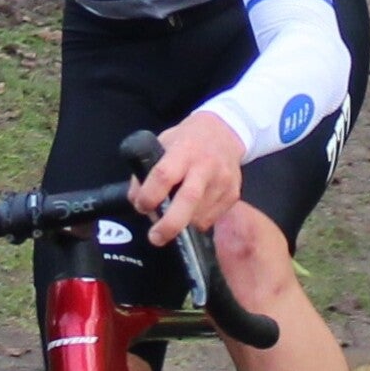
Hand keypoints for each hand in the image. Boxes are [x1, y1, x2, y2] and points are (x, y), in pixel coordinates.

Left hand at [127, 112, 244, 245]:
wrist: (225, 132)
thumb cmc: (187, 140)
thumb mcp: (162, 143)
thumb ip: (147, 170)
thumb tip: (136, 201)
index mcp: (184, 150)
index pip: (164, 175)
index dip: (150, 195)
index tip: (141, 206)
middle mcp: (206, 166)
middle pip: (188, 199)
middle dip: (170, 224)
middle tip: (155, 237)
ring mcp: (222, 181)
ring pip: (199, 215)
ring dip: (181, 224)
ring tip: (171, 219)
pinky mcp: (232, 195)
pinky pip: (210, 219)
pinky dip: (195, 222)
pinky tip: (190, 212)